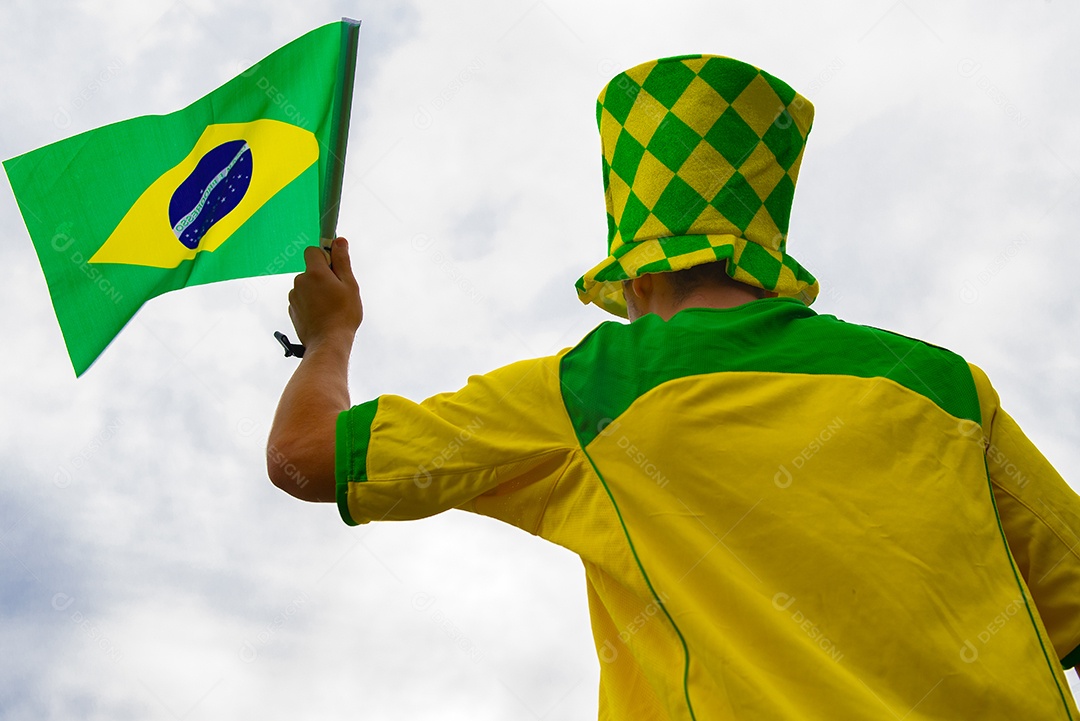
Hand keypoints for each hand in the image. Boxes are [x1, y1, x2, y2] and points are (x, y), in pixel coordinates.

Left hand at [287, 236, 362, 351]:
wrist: (328, 342)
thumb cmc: (343, 314)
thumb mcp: (349, 285)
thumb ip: (342, 261)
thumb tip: (339, 240)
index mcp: (315, 272)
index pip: (313, 250)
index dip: (325, 256)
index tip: (334, 265)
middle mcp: (300, 281)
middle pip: (311, 270)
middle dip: (323, 276)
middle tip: (337, 292)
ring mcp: (294, 296)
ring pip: (307, 285)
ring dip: (316, 291)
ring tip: (330, 307)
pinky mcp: (292, 309)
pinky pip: (302, 299)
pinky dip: (310, 303)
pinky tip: (322, 314)